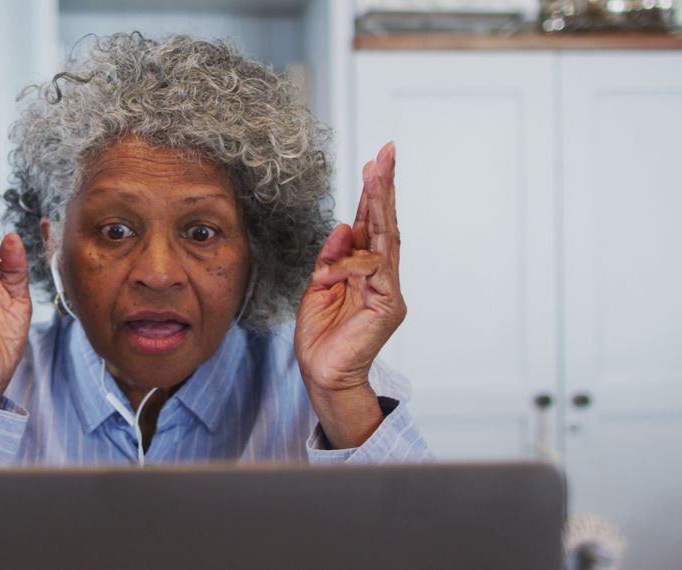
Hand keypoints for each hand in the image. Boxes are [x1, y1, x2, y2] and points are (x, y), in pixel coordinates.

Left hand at [293, 142, 405, 445]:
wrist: (323, 374)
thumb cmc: (321, 336)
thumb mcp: (318, 287)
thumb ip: (332, 257)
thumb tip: (347, 224)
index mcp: (364, 270)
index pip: (373, 225)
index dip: (374, 193)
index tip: (377, 160)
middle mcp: (382, 277)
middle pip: (387, 225)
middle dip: (385, 187)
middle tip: (387, 154)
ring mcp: (388, 290)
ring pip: (386, 240)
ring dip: (380, 204)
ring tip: (376, 173)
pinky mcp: (387, 305)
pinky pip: (372, 271)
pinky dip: (351, 263)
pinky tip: (336, 263)